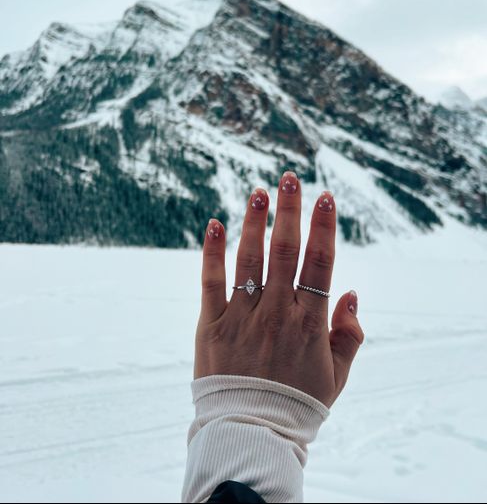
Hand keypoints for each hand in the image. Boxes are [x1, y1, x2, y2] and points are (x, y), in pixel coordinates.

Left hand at [195, 170, 363, 406]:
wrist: (252, 433)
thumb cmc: (298, 402)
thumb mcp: (337, 374)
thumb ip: (349, 333)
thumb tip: (349, 291)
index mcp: (310, 323)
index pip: (320, 263)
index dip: (324, 227)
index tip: (325, 196)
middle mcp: (277, 313)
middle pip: (285, 251)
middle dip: (289, 211)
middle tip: (288, 177)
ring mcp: (243, 317)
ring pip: (249, 260)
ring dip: (254, 222)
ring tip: (258, 191)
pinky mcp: (212, 326)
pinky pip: (211, 283)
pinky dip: (212, 253)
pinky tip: (215, 224)